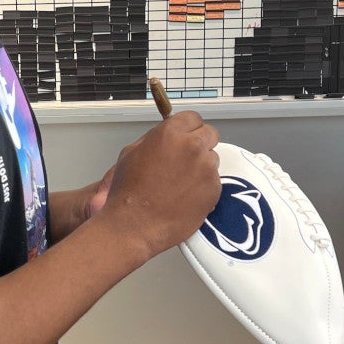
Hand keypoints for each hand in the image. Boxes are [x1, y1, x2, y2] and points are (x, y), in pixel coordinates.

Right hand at [96, 112, 220, 256]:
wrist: (135, 225)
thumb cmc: (128, 190)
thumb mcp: (131, 152)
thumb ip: (155, 138)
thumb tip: (170, 134)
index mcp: (170, 133)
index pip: (193, 118)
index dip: (188, 128)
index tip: (184, 138)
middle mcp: (192, 146)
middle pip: (210, 133)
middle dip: (200, 143)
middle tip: (187, 159)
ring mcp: (206, 168)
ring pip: (213, 158)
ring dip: (202, 166)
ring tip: (183, 182)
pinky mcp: (215, 189)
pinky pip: (214, 180)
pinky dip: (204, 186)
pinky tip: (187, 196)